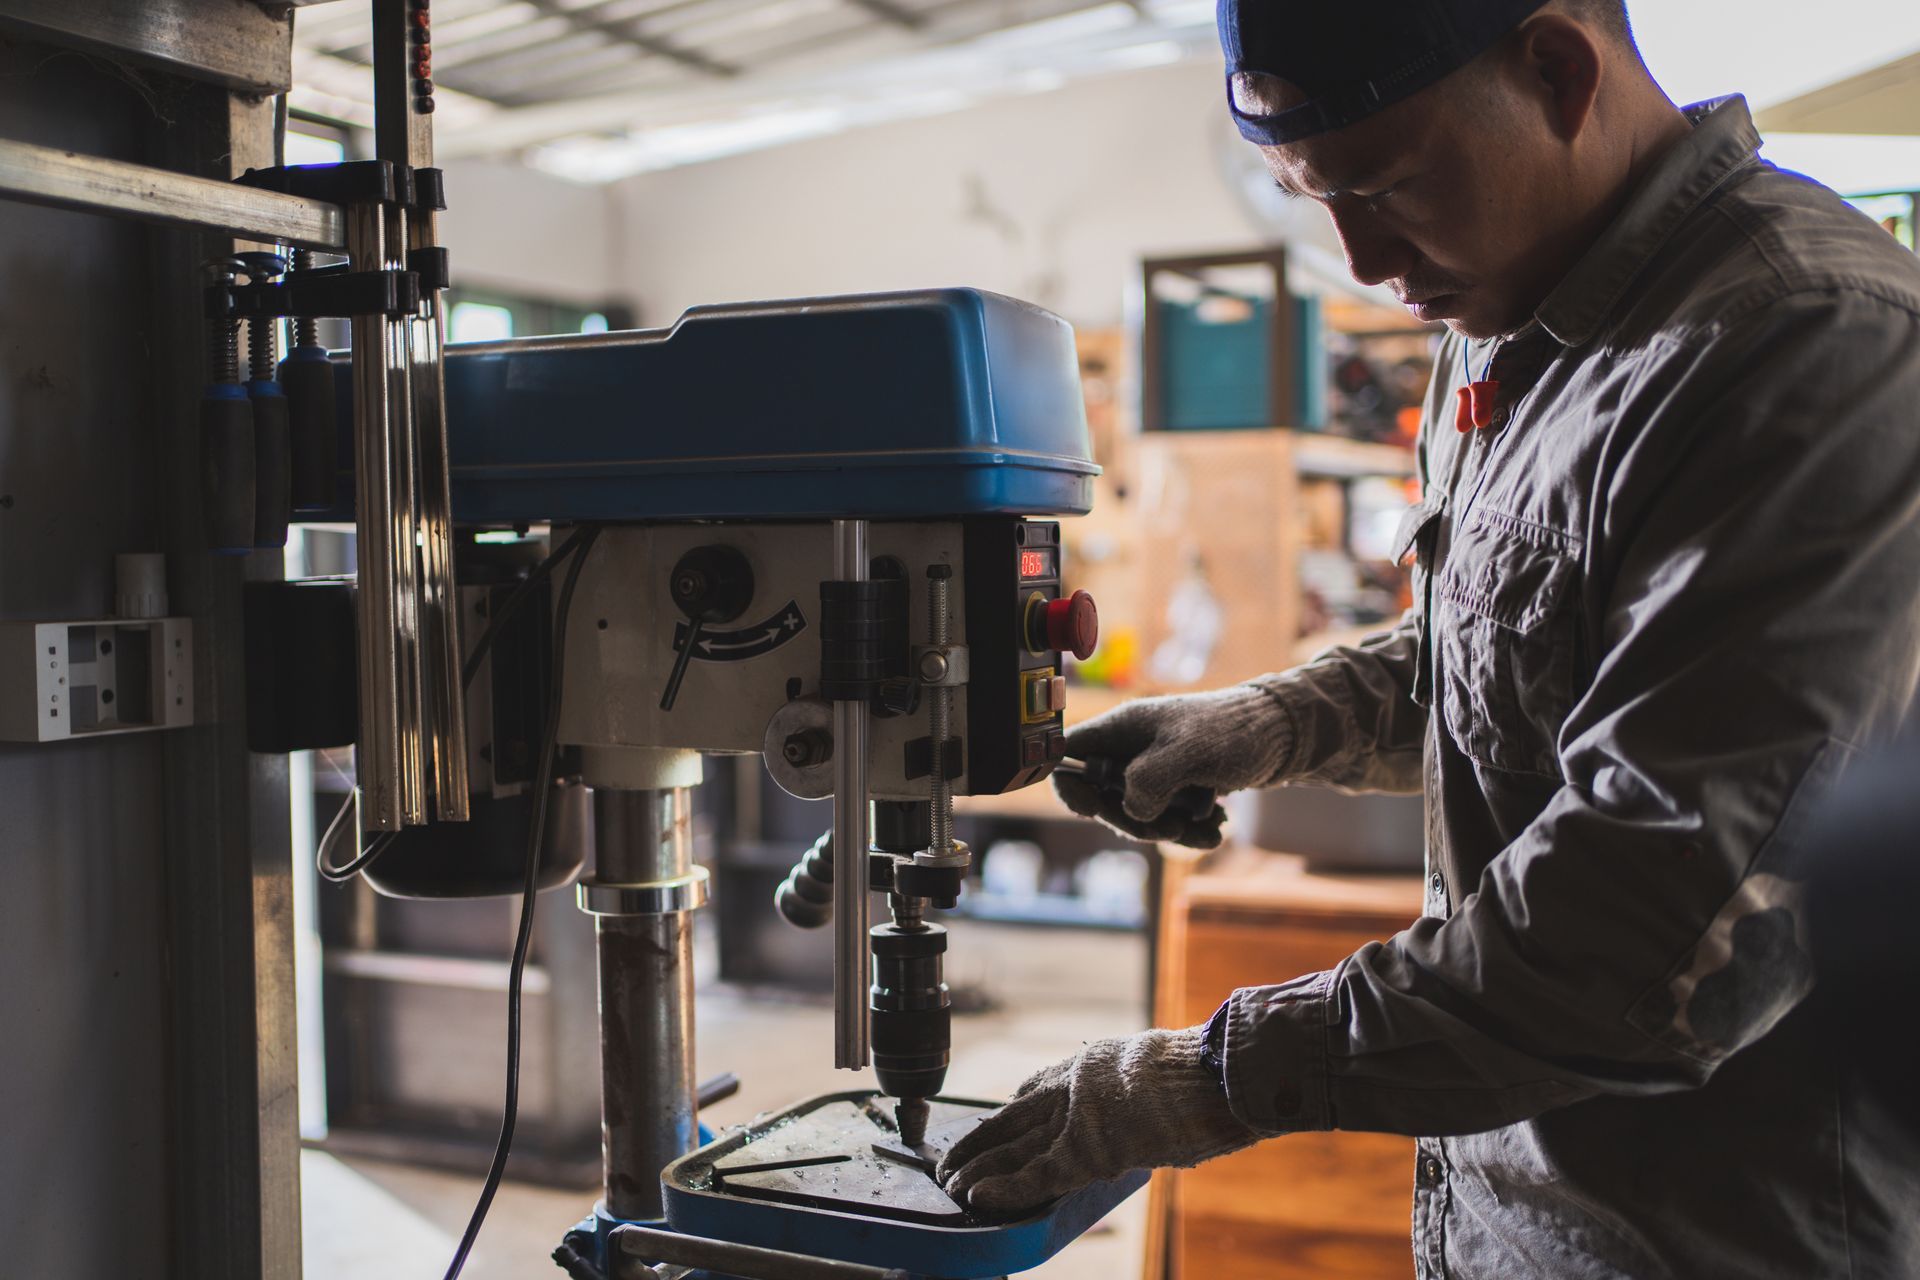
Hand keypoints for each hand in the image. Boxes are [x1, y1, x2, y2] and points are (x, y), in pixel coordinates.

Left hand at [936, 1024, 1258, 1215]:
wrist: (1210, 1075)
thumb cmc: (1202, 1076)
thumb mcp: (1164, 1072)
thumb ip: (1144, 1093)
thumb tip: (1166, 1116)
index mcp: (1091, 1067)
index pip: (1037, 1091)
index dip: (1010, 1115)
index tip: (990, 1129)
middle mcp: (1074, 1086)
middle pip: (1015, 1119)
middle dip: (981, 1143)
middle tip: (949, 1162)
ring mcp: (1075, 1116)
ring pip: (1015, 1147)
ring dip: (982, 1169)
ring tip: (951, 1184)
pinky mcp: (1084, 1149)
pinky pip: (1037, 1175)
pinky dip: (1007, 1188)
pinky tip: (979, 1197)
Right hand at [1053, 685, 1295, 847]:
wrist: (1287, 734)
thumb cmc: (1236, 731)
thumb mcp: (1188, 751)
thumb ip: (1148, 779)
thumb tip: (1131, 810)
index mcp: (1123, 728)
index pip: (1070, 755)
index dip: (1072, 785)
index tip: (1095, 808)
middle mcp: (1133, 749)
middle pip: (1103, 797)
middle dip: (1135, 821)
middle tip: (1171, 827)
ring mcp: (1155, 769)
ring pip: (1138, 815)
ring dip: (1169, 830)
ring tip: (1208, 828)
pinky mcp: (1178, 788)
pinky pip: (1167, 820)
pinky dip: (1189, 830)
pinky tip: (1216, 828)